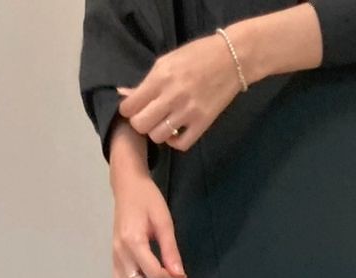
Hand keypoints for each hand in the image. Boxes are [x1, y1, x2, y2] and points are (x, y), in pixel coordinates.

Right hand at [111, 165, 186, 277]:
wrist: (127, 188)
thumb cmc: (147, 200)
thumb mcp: (164, 221)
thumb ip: (171, 250)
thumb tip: (178, 274)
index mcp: (133, 241)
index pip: (153, 273)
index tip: (181, 276)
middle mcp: (120, 253)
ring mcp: (114, 257)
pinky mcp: (113, 259)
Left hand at [115, 34, 244, 153]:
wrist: (231, 59)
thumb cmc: (197, 55)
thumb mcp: (166, 62)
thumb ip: (146, 82)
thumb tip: (124, 95)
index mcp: (160, 78)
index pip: (130, 106)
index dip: (127, 110)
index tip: (133, 108)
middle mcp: (171, 97)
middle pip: (141, 125)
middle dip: (139, 123)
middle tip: (146, 117)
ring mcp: (188, 112)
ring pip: (158, 136)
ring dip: (156, 132)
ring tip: (162, 124)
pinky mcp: (203, 123)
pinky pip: (181, 144)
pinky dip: (174, 142)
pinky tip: (175, 132)